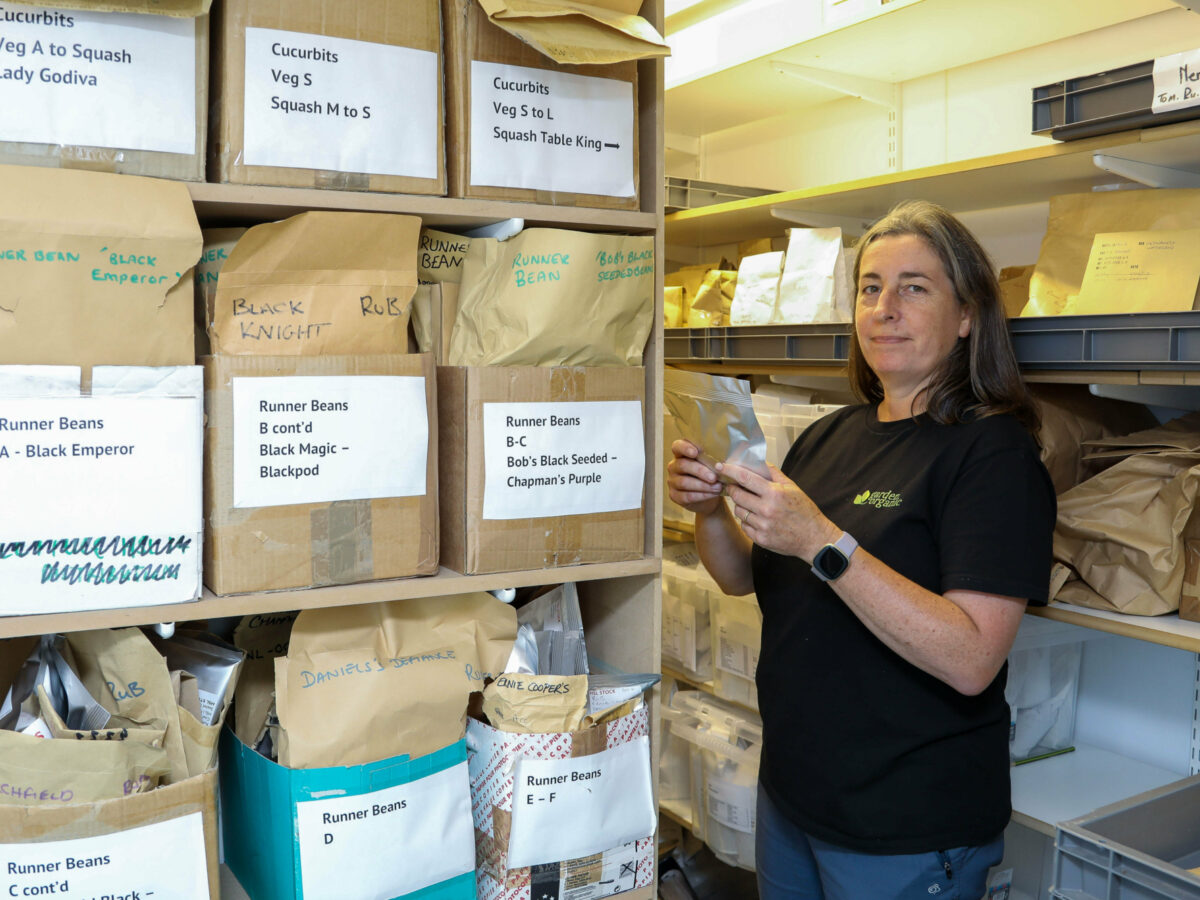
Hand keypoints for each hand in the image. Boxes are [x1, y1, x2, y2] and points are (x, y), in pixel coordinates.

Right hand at [667, 440, 723, 514]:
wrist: (709, 497)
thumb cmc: (711, 475)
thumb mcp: (712, 465)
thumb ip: (713, 460)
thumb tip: (720, 461)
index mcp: (682, 454)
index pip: (677, 446)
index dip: (685, 448)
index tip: (695, 452)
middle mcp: (674, 466)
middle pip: (683, 465)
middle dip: (700, 471)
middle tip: (714, 477)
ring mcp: (672, 481)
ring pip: (684, 482)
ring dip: (703, 485)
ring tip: (718, 487)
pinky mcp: (674, 496)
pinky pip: (687, 496)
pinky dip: (702, 495)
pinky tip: (713, 494)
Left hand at [719, 462, 838, 558]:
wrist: (814, 537)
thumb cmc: (804, 510)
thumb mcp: (792, 487)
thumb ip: (773, 473)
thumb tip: (757, 461)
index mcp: (774, 493)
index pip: (745, 478)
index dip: (729, 471)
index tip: (720, 467)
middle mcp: (766, 509)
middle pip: (737, 495)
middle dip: (732, 489)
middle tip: (734, 486)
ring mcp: (762, 526)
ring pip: (739, 511)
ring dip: (740, 505)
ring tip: (750, 504)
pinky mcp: (760, 539)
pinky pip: (744, 526)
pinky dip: (746, 520)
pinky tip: (757, 518)